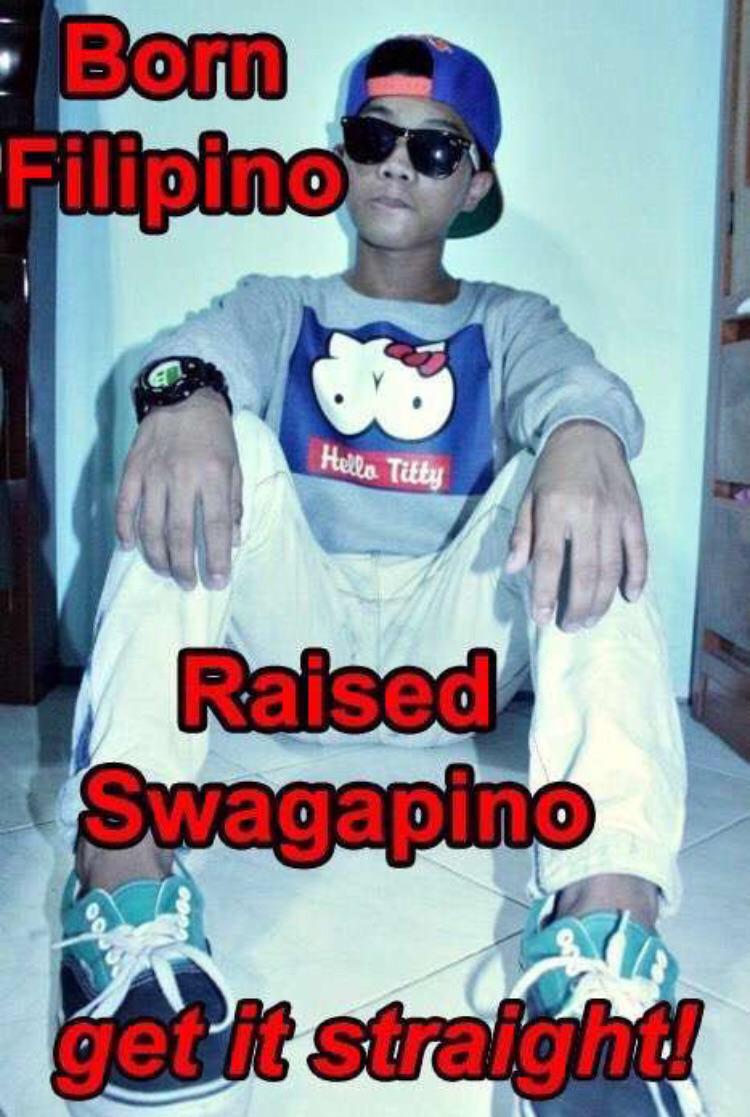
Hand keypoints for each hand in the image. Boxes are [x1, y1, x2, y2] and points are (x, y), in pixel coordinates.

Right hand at [116, 388, 241, 589]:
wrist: (182, 396)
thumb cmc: (215, 435)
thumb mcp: (235, 466)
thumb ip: (235, 504)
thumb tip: (234, 542)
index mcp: (213, 476)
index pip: (216, 526)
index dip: (217, 558)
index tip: (219, 582)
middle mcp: (182, 477)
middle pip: (179, 533)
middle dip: (184, 566)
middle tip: (189, 584)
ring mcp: (153, 474)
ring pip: (150, 526)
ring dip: (157, 556)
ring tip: (166, 572)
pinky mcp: (131, 469)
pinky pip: (124, 506)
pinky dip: (125, 530)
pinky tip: (130, 547)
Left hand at [505, 420, 647, 630]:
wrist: (589, 434)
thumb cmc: (553, 470)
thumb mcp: (528, 496)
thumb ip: (521, 534)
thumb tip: (513, 569)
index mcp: (554, 509)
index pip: (549, 560)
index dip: (545, 593)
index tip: (542, 618)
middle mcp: (586, 513)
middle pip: (585, 571)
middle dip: (577, 606)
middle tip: (571, 626)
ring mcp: (614, 514)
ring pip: (612, 567)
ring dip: (602, 599)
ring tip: (591, 619)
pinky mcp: (634, 513)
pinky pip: (638, 550)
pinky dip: (636, 576)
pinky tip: (629, 596)